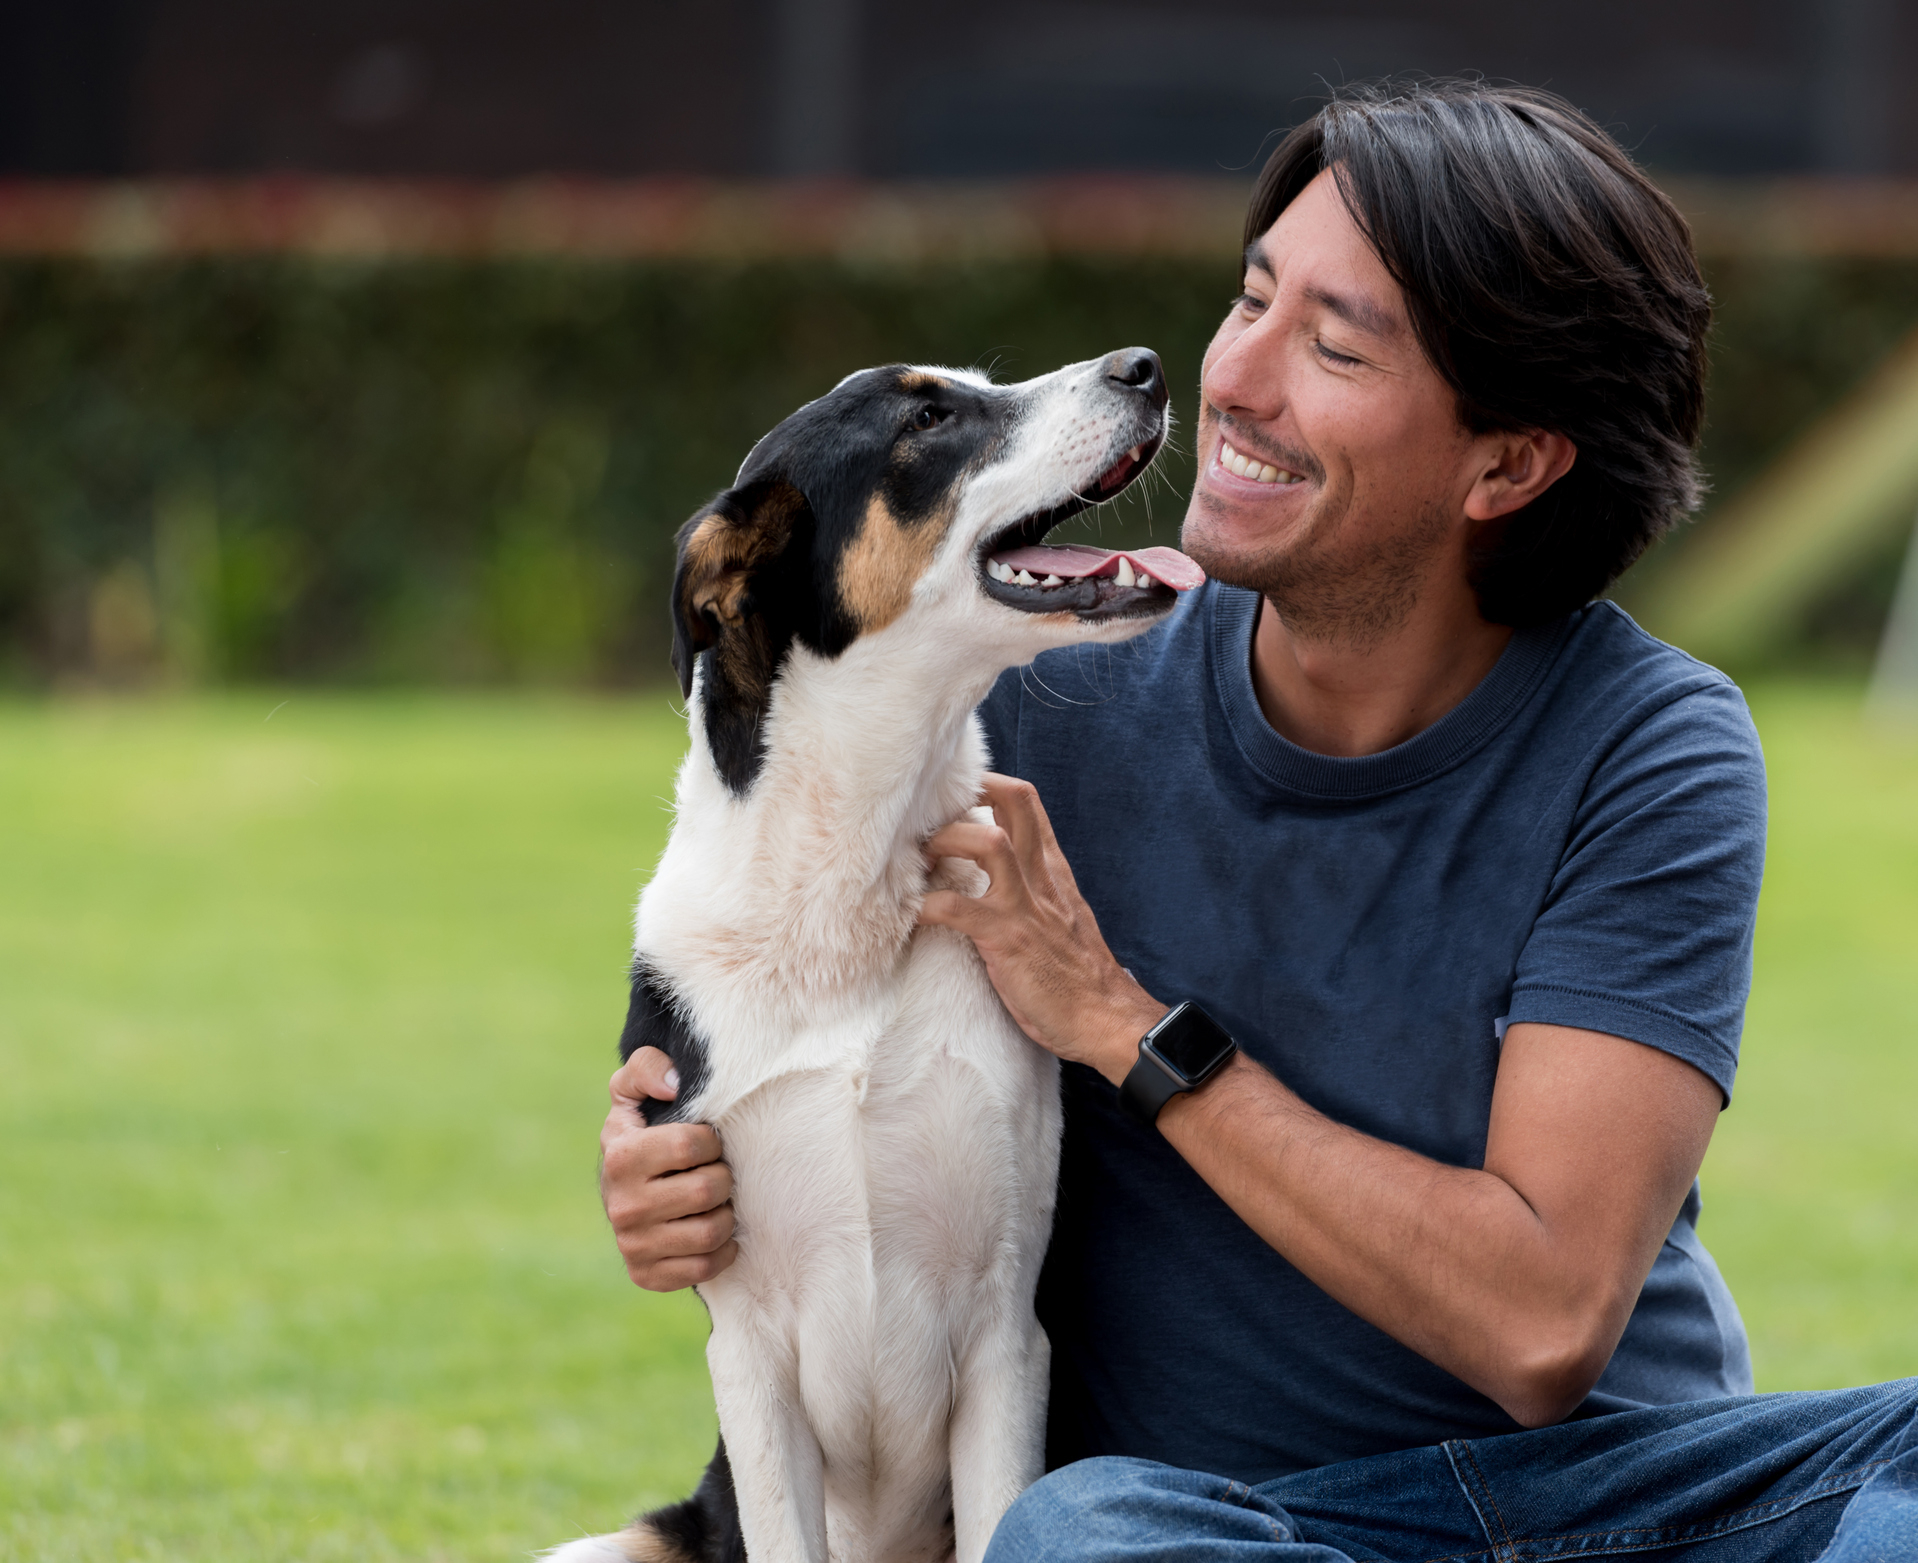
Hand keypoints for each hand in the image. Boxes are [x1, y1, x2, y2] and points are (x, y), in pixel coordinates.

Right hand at [599, 1046, 737, 1290]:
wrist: (623, 1185)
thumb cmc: (642, 1128)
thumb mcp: (634, 1088)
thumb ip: (648, 1067)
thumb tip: (673, 1087)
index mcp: (620, 1156)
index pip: (691, 1146)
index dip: (711, 1141)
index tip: (708, 1141)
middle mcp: (621, 1206)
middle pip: (706, 1191)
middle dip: (723, 1177)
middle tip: (717, 1172)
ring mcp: (632, 1245)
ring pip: (709, 1233)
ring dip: (725, 1214)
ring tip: (718, 1200)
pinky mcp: (645, 1275)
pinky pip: (703, 1268)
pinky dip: (721, 1250)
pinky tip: (715, 1230)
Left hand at [918, 773, 1165, 1082]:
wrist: (1106, 1019)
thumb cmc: (1078, 976)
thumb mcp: (1060, 915)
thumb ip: (1034, 887)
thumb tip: (998, 873)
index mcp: (1052, 870)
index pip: (1025, 802)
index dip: (986, 784)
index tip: (951, 795)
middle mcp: (1041, 878)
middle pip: (1015, 801)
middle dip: (967, 793)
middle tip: (928, 816)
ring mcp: (1025, 907)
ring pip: (988, 844)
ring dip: (945, 843)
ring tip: (919, 863)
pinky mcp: (1007, 940)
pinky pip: (957, 909)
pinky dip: (925, 906)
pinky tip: (910, 915)